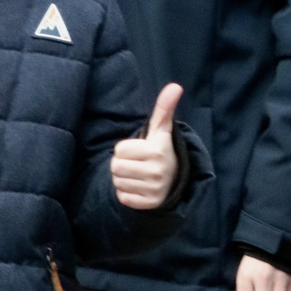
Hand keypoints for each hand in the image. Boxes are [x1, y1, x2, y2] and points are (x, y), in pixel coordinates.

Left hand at [111, 83, 182, 209]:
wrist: (175, 180)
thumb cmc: (160, 150)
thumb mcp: (161, 130)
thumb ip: (164, 109)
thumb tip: (175, 86)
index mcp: (157, 151)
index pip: (119, 150)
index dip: (125, 149)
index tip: (139, 151)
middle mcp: (157, 171)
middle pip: (115, 167)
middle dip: (122, 164)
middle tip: (137, 164)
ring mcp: (153, 189)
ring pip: (117, 182)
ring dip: (123, 179)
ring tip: (139, 175)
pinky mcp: (148, 203)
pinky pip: (122, 197)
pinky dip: (127, 193)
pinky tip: (140, 187)